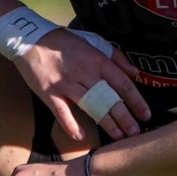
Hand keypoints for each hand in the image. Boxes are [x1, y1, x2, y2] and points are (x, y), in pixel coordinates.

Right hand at [15, 28, 150, 140]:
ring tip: (118, 136)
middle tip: (136, 132)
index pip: (122, 83)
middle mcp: (84, 72)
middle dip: (124, 117)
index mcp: (97, 60)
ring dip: (105, 122)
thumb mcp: (93, 42)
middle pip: (109, 98)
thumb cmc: (64, 42)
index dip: (136, 100)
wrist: (30, 39)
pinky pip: (62, 112)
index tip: (145, 114)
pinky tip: (81, 136)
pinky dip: (70, 125)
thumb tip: (135, 74)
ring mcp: (66, 83)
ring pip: (90, 106)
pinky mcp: (49, 92)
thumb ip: (115, 57)